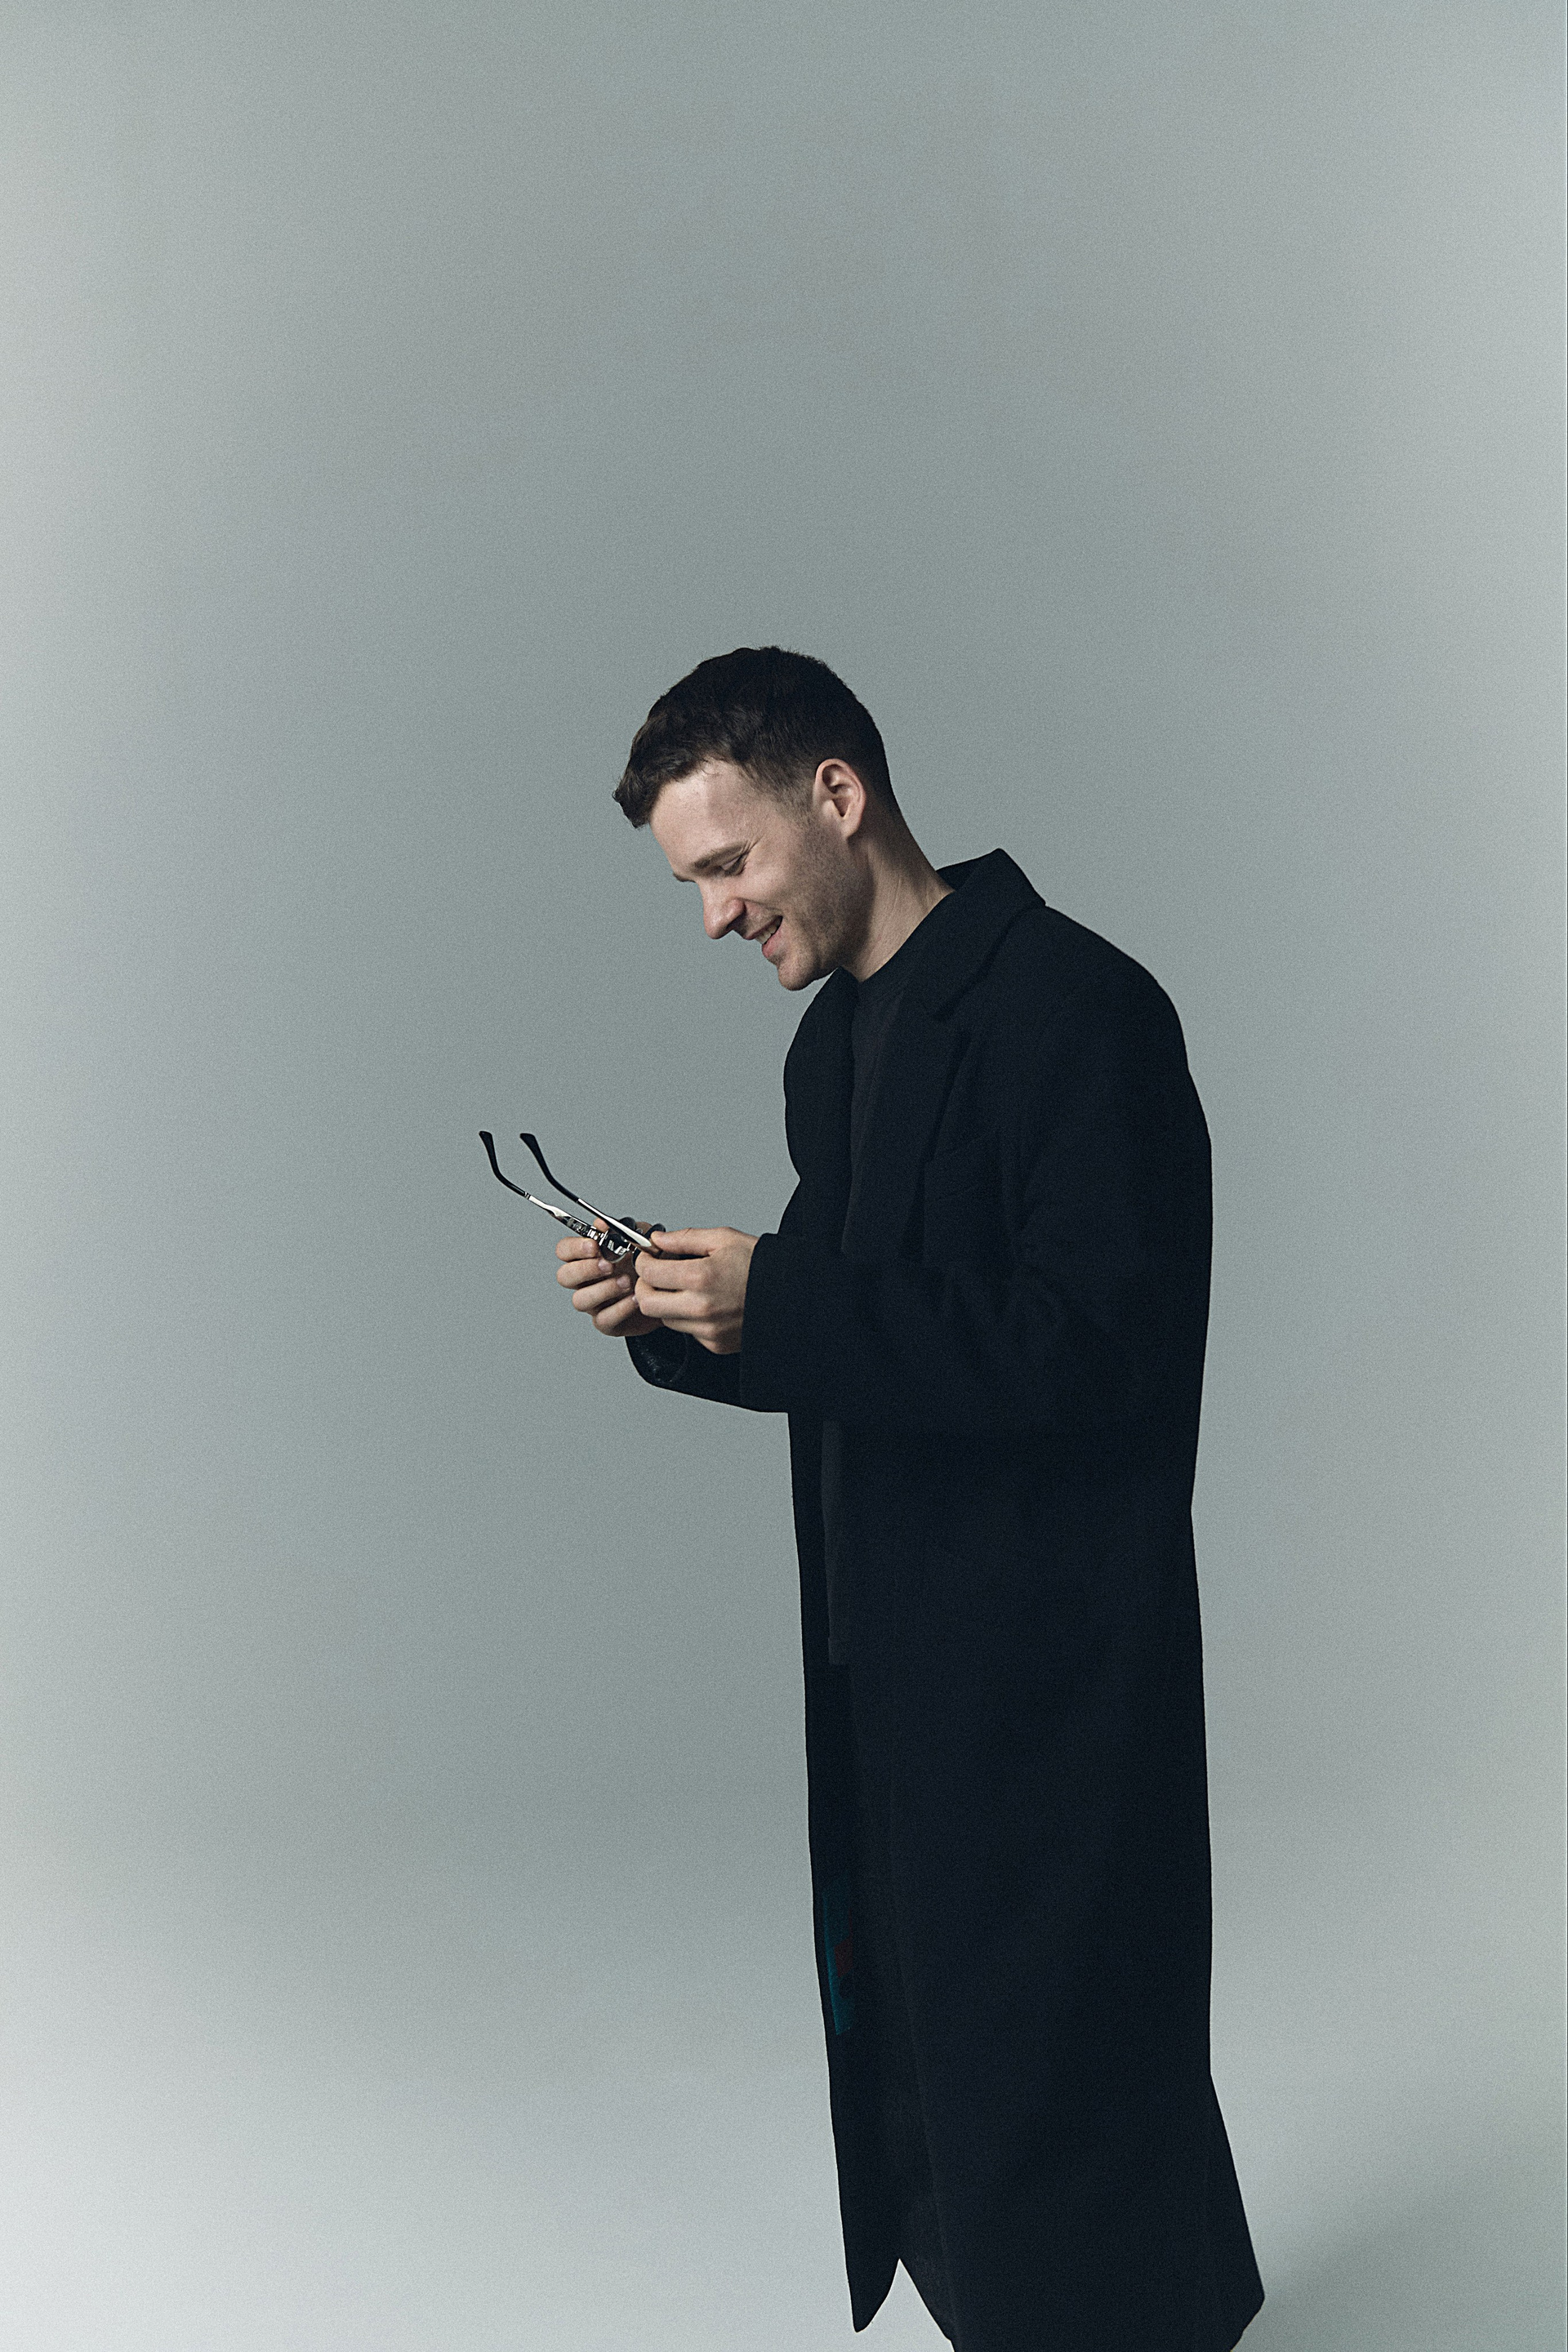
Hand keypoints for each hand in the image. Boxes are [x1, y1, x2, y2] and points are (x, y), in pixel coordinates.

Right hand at [555, 1222, 662, 1338]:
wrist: (669, 1291)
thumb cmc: (648, 1265)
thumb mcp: (639, 1240)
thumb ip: (621, 1230)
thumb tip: (600, 1224)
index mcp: (588, 1258)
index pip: (564, 1251)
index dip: (574, 1248)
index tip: (594, 1245)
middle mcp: (585, 1281)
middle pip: (564, 1276)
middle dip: (585, 1269)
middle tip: (609, 1265)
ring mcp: (594, 1303)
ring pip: (580, 1300)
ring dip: (603, 1289)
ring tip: (627, 1282)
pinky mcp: (608, 1323)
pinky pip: (603, 1319)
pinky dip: (619, 1308)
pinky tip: (635, 1299)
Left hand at [633, 1227, 757, 1355]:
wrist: (792, 1294)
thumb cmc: (762, 1266)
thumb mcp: (724, 1239)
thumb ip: (685, 1239)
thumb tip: (659, 1240)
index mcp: (701, 1278)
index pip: (650, 1274)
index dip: (643, 1262)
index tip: (648, 1258)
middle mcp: (701, 1308)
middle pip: (647, 1304)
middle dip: (645, 1287)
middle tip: (655, 1276)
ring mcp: (707, 1329)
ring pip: (665, 1319)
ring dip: (667, 1303)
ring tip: (686, 1287)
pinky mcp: (715, 1343)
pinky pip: (688, 1330)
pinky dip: (688, 1317)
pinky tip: (705, 1302)